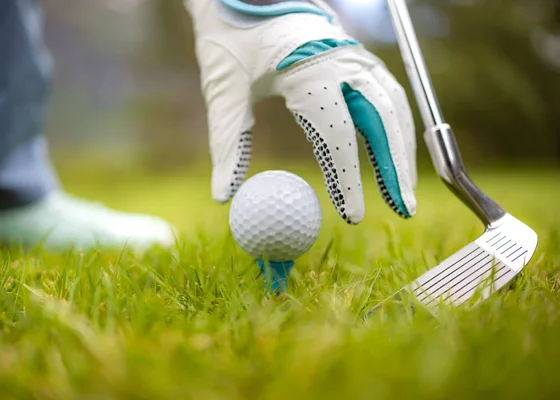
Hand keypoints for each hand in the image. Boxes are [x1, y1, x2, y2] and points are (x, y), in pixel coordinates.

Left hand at [185, 0, 416, 223]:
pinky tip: (394, 154)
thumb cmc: (230, 37)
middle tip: (403, 210)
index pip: (338, 133)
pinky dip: (395, 127)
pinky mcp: (356, 55)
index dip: (348, 179)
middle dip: (396, 167)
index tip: (354, 216)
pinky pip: (386, 95)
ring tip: (402, 191)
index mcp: (308, 68)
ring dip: (402, 149)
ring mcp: (354, 54)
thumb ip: (226, 143)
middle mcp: (341, 59)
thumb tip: (223, 196)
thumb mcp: (222, 89)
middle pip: (384, 119)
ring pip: (394, 106)